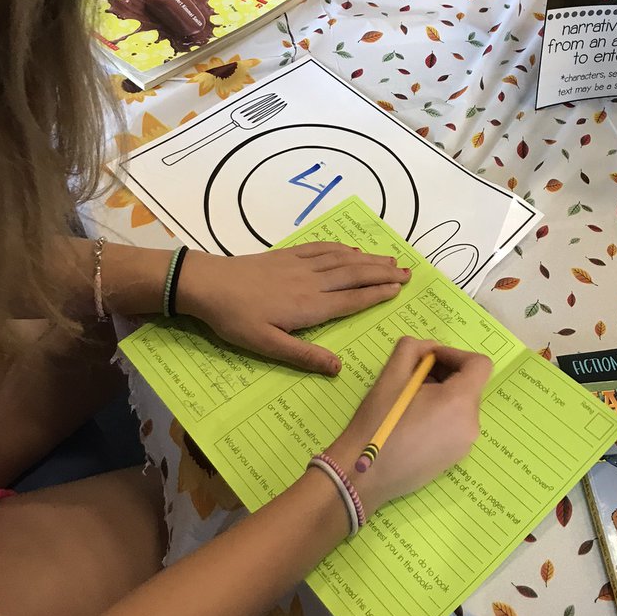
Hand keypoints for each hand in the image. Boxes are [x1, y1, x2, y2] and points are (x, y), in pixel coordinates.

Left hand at [176, 244, 409, 372]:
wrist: (209, 284)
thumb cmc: (236, 319)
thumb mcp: (267, 345)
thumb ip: (304, 355)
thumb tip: (338, 367)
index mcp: (309, 306)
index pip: (351, 299)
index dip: (377, 294)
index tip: (398, 289)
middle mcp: (311, 282)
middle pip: (354, 275)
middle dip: (382, 273)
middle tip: (407, 272)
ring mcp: (300, 265)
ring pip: (342, 259)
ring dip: (368, 259)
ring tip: (390, 259)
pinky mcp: (287, 255)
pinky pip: (321, 248)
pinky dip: (341, 247)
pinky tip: (351, 248)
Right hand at [326, 337, 491, 515]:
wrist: (364, 474)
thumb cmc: (378, 422)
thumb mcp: (391, 376)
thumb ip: (412, 349)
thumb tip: (428, 349)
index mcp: (460, 402)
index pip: (479, 364)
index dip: (455, 354)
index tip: (428, 359)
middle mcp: (471, 424)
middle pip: (470, 385)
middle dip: (445, 373)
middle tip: (414, 376)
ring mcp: (464, 445)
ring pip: (462, 405)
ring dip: (442, 393)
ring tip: (410, 399)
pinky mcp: (454, 459)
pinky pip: (456, 425)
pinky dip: (441, 414)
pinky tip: (413, 421)